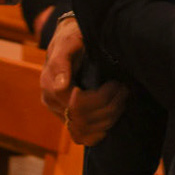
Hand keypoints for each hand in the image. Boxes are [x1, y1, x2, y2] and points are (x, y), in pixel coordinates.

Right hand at [39, 15, 128, 144]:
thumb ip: (62, 59)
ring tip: (121, 102)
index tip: (116, 84)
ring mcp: (57, 112)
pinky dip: (96, 134)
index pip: (76, 103)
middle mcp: (50, 100)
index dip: (100, 98)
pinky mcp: (66, 119)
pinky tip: (109, 123)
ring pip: (83, 130)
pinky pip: (79, 136)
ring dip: (107, 119)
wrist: (68, 42)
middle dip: (108, 107)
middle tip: (124, 91)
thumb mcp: (68, 41)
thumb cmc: (71, 38)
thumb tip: (61, 85)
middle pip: (82, 118)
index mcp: (49, 82)